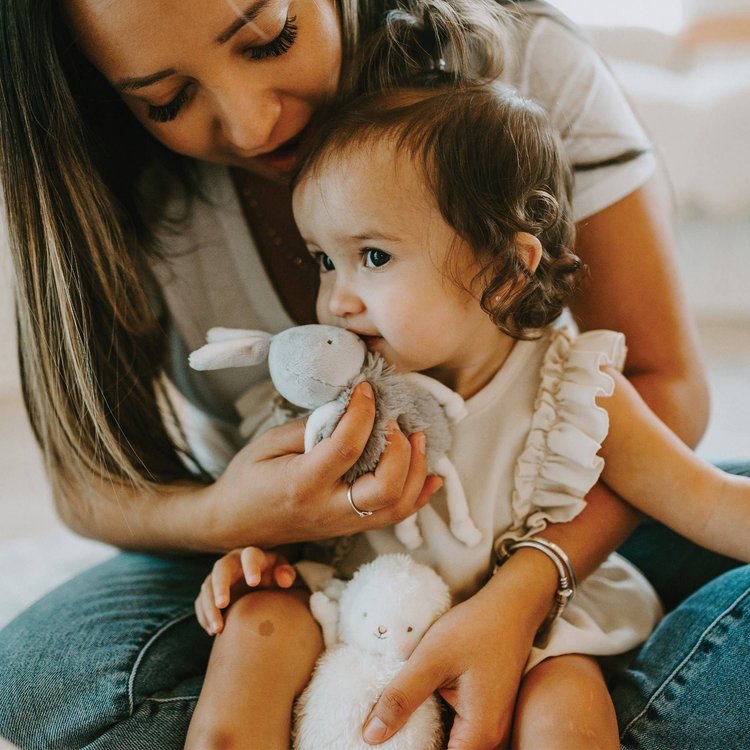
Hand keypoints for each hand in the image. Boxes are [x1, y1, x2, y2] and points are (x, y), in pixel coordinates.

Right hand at [194, 547, 296, 634]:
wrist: (260, 584)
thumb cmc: (273, 575)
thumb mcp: (282, 572)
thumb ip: (286, 574)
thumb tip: (285, 581)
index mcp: (251, 555)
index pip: (249, 555)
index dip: (251, 567)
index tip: (254, 582)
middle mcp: (231, 562)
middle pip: (221, 569)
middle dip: (220, 585)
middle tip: (222, 603)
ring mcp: (217, 577)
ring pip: (207, 587)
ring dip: (210, 607)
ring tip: (217, 629)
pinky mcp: (208, 592)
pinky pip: (201, 602)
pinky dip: (204, 616)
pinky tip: (212, 631)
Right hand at [208, 382, 441, 549]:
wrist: (233, 524)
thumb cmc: (246, 479)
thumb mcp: (268, 443)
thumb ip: (310, 427)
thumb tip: (350, 409)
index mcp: (302, 483)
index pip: (347, 447)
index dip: (363, 413)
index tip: (367, 390)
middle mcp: (327, 509)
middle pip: (385, 488)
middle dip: (400, 450)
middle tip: (395, 421)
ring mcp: (341, 524)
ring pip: (397, 507)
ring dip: (416, 470)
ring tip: (417, 438)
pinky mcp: (349, 529)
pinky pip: (394, 517)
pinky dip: (419, 495)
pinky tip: (432, 474)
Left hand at [361, 553, 556, 748]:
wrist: (510, 606)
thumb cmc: (476, 628)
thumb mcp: (431, 659)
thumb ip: (402, 697)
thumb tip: (371, 735)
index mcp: (478, 734)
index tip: (383, 742)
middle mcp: (488, 738)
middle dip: (413, 742)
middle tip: (381, 729)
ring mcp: (488, 725)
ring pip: (449, 745)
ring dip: (422, 736)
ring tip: (391, 720)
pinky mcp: (483, 712)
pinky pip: (455, 731)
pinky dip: (432, 724)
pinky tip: (411, 709)